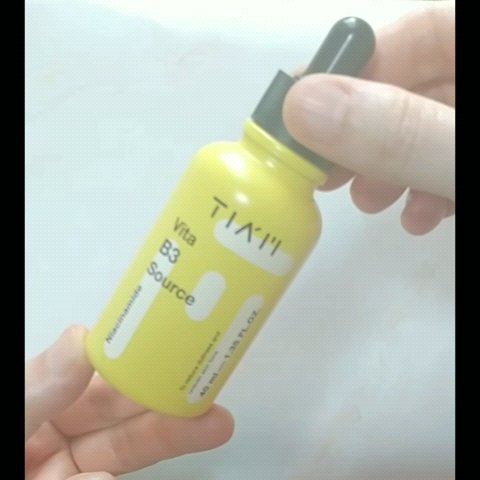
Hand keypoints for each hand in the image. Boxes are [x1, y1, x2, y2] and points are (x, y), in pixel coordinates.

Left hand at [25, 326, 233, 479]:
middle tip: (205, 382)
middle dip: (164, 395)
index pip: (88, 370)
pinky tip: (114, 475)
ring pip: (122, 448)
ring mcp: (63, 471)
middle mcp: (49, 434)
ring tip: (213, 424)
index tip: (164, 339)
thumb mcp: (3, 420)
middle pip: (117, 409)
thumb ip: (34, 389)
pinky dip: (111, 478)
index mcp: (32, 400)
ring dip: (167, 435)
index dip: (128, 353)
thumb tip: (81, 344)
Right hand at [283, 4, 454, 234]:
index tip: (300, 111)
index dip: (353, 67)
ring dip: (387, 169)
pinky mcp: (474, 163)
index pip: (416, 34)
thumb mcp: (466, 157)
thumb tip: (302, 108)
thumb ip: (400, 133)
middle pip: (412, 89)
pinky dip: (422, 189)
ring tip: (369, 202)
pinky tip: (417, 218)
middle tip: (322, 171)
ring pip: (424, 133)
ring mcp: (477, 129)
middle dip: (362, 133)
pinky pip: (445, 164)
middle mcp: (479, 85)